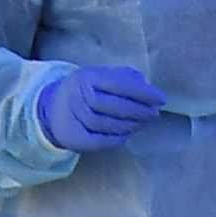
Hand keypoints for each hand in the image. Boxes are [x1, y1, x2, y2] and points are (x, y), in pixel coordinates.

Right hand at [35, 64, 165, 151]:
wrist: (54, 108)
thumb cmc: (88, 91)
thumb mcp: (103, 77)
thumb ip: (125, 78)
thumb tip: (149, 88)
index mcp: (87, 76)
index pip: (118, 84)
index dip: (143, 93)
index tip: (161, 99)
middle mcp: (78, 95)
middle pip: (112, 105)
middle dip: (138, 110)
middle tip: (154, 114)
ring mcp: (74, 116)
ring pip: (106, 124)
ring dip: (130, 124)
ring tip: (143, 122)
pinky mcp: (74, 136)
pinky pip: (100, 140)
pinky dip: (118, 138)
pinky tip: (129, 133)